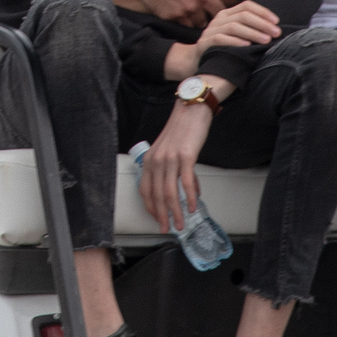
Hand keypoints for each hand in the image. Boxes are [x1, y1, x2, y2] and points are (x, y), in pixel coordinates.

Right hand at [119, 0, 235, 25]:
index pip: (220, 11)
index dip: (222, 12)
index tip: (219, 10)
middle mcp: (192, 7)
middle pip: (206, 22)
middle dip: (206, 18)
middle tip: (204, 13)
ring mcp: (179, 14)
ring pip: (192, 26)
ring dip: (193, 21)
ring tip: (191, 13)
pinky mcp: (166, 17)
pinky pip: (177, 24)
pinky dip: (179, 19)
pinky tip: (177, 10)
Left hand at [140, 96, 214, 233]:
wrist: (192, 108)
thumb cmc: (182, 130)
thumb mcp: (171, 151)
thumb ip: (175, 172)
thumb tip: (188, 192)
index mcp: (150, 160)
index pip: (145, 190)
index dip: (151, 208)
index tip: (157, 220)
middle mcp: (156, 160)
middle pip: (156, 195)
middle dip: (162, 216)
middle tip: (167, 229)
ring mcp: (170, 159)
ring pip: (169, 193)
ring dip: (175, 212)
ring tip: (181, 224)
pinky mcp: (186, 156)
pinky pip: (185, 182)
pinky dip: (189, 197)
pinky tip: (192, 207)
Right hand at [172, 0, 280, 76]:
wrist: (195, 62)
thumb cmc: (222, 50)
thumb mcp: (235, 37)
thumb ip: (249, 30)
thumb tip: (274, 30)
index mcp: (227, 14)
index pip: (247, 5)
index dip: (263, 11)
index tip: (277, 22)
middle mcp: (218, 20)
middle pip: (242, 15)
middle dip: (262, 23)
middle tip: (276, 33)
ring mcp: (210, 31)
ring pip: (233, 26)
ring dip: (252, 32)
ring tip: (266, 40)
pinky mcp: (204, 44)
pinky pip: (220, 39)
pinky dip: (234, 42)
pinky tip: (247, 46)